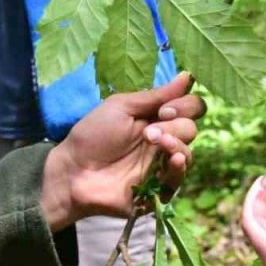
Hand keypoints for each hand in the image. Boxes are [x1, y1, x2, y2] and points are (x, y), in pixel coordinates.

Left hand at [42, 73, 205, 227]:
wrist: (74, 170)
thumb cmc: (92, 135)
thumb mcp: (122, 107)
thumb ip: (156, 95)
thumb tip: (188, 75)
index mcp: (155, 117)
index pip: (190, 107)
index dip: (185, 105)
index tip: (164, 110)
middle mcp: (162, 140)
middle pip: (191, 128)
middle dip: (176, 125)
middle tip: (150, 132)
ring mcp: (160, 165)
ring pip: (188, 153)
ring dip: (176, 144)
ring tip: (155, 143)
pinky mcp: (157, 189)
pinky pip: (179, 179)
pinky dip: (179, 168)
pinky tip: (172, 160)